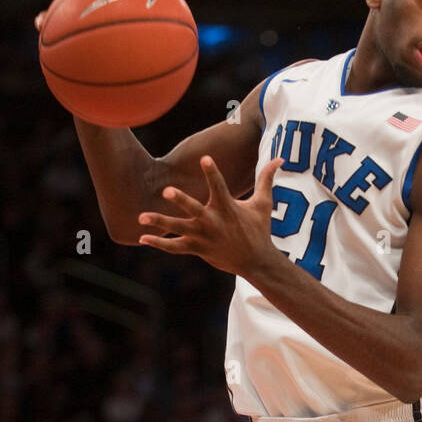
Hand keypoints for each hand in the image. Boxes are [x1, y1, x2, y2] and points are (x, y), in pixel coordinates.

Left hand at [137, 154, 283, 276]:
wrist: (256, 263)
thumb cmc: (259, 230)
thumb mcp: (263, 204)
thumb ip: (266, 179)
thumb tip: (280, 159)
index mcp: (227, 208)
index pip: (218, 186)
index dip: (211, 172)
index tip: (204, 158)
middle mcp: (213, 222)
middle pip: (194, 209)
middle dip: (181, 200)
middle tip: (167, 191)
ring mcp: (203, 236)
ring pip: (178, 229)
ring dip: (160, 222)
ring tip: (142, 217)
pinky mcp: (198, 249)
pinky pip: (175, 247)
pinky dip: (160, 243)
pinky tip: (143, 238)